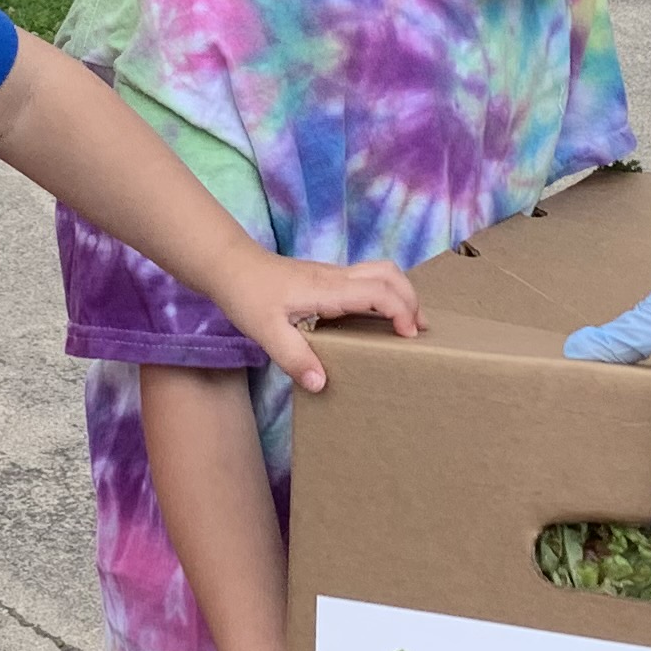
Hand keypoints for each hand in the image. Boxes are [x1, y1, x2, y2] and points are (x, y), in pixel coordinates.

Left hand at [201, 250, 423, 394]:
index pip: (378, 292)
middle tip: (420, 330)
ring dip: (400, 292)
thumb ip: (294, 358)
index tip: (410, 335)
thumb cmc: (247, 295)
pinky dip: (384, 292)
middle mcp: (336, 277)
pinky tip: (376, 316)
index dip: (401, 310)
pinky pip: (366, 278)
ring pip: (380, 271)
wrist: (230, 266)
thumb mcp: (266, 332)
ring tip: (408, 321)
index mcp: (327, 289)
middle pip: (389, 274)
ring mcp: (332, 275)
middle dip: (412, 298)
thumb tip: (322, 383)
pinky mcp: (326, 278)